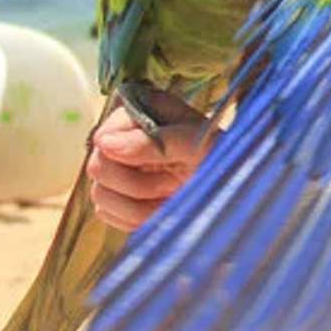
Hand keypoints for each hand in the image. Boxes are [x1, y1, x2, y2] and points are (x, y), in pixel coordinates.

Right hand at [87, 104, 210, 231]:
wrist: (232, 190)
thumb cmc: (222, 159)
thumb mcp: (199, 144)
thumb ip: (156, 141)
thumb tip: (104, 144)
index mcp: (142, 112)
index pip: (105, 135)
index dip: (128, 154)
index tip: (168, 161)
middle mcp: (124, 137)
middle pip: (97, 167)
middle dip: (137, 184)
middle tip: (173, 182)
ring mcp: (119, 167)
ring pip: (100, 195)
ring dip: (139, 205)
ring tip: (171, 196)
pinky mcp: (118, 196)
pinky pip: (107, 214)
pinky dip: (135, 218)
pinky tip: (161, 209)